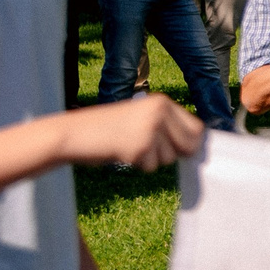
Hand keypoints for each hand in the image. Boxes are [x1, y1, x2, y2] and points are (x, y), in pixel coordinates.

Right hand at [55, 95, 202, 170]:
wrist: (73, 133)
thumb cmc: (106, 128)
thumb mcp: (140, 118)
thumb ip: (166, 127)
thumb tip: (196, 148)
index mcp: (161, 102)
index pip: (196, 128)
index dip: (190, 143)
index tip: (181, 150)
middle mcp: (160, 113)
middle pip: (189, 145)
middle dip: (173, 153)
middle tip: (148, 149)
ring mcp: (150, 130)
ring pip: (169, 158)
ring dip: (151, 159)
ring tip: (128, 145)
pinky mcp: (140, 147)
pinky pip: (152, 167)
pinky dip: (138, 165)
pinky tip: (121, 152)